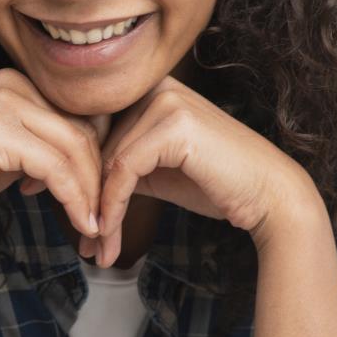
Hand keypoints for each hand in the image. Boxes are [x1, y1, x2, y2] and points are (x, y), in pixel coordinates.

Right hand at [0, 69, 105, 249]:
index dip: (95, 159)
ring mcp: (4, 104)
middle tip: (101, 215)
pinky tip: (78, 221)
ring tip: (94, 225)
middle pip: (82, 129)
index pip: (77, 116)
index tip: (95, 197)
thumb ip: (41, 147)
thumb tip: (86, 162)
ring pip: (75, 148)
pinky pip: (57, 167)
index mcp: (13, 82)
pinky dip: (74, 198)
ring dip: (91, 192)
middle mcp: (11, 84)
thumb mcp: (6, 154)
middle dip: (98, 177)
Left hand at [92, 76, 318, 266]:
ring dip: (97, 211)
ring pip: (107, 162)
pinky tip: (109, 235)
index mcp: (152, 90)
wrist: (270, 196)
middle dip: (85, 198)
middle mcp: (157, 87)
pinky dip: (112, 207)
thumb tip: (75, 183)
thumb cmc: (217, 185)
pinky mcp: (174, 126)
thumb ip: (121, 164)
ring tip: (96, 249)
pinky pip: (123, 170)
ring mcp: (167, 102)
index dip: (80, 175)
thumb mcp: (157, 170)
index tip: (67, 213)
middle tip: (81, 242)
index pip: (96, 130)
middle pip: (97, 146)